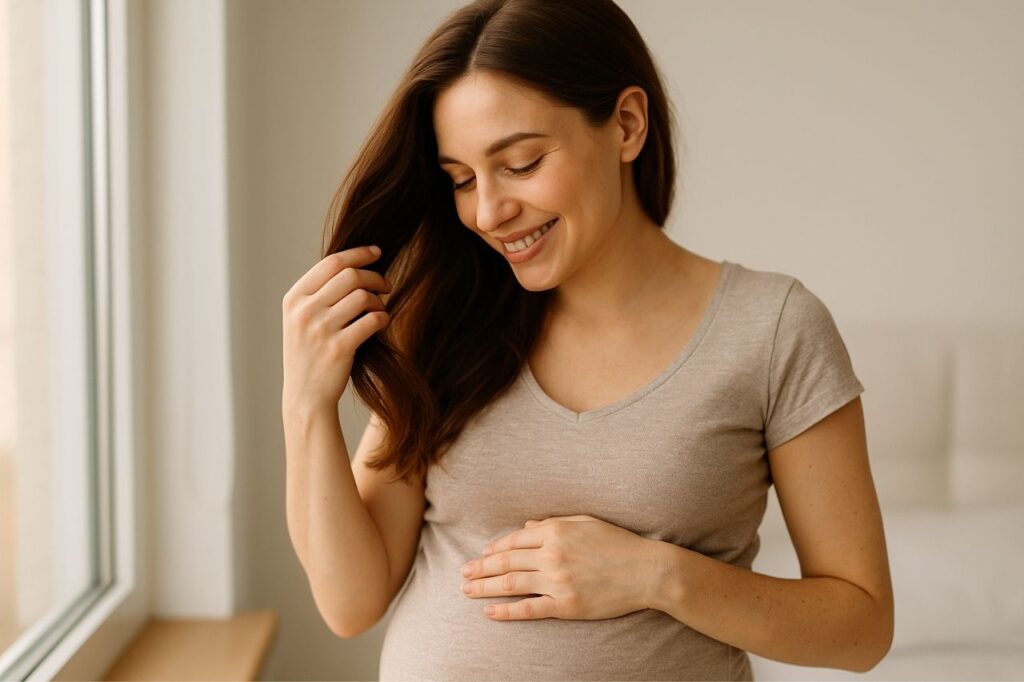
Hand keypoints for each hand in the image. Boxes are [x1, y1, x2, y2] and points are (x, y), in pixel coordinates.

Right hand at [281, 245, 390, 412]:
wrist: (305, 397)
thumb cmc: (308, 355)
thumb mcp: (300, 320)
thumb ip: (319, 294)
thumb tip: (353, 265)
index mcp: (294, 299)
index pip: (331, 262)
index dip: (359, 253)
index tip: (377, 252)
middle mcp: (304, 311)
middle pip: (350, 276)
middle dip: (375, 276)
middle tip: (386, 286)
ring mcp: (320, 330)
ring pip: (363, 297)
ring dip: (379, 300)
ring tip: (380, 309)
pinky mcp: (339, 348)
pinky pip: (372, 320)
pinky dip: (383, 318)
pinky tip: (381, 323)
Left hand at [459, 514, 659, 620]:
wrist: (646, 571)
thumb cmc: (618, 543)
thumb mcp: (585, 523)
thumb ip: (553, 523)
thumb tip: (527, 528)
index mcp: (556, 531)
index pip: (514, 540)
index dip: (494, 548)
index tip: (482, 555)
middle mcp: (552, 554)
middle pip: (506, 561)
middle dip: (481, 568)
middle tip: (463, 574)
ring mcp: (557, 580)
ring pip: (511, 583)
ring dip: (485, 587)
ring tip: (466, 591)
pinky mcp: (565, 604)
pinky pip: (529, 608)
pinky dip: (506, 611)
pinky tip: (490, 612)